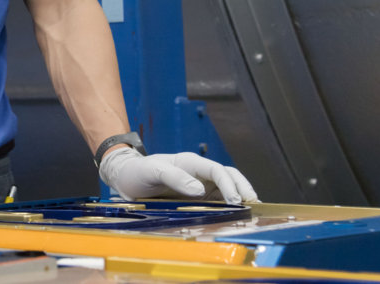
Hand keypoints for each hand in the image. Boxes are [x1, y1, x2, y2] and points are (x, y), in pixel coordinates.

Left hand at [98, 148, 258, 203]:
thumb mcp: (152, 171)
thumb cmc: (137, 171)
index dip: (228, 184)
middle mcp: (198, 172)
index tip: (235, 200)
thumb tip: (199, 190)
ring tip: (251, 212)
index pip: (216, 170)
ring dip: (240, 197)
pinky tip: (236, 216)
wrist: (125, 177)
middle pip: (228, 176)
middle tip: (253, 205)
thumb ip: (174, 177)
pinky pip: (217, 200)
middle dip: (243, 188)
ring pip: (227, 188)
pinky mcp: (197, 197)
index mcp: (189, 162)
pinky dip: (229, 207)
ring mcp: (199, 184)